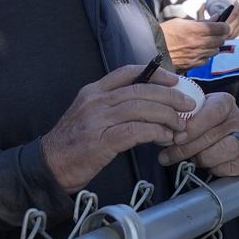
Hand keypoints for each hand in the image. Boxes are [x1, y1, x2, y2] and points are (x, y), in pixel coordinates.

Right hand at [39, 64, 189, 191]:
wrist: (49, 165)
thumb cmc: (73, 143)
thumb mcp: (89, 114)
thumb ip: (113, 105)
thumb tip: (147, 104)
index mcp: (93, 91)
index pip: (129, 72)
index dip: (155, 74)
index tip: (174, 81)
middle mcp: (96, 100)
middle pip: (142, 90)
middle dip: (170, 96)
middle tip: (188, 105)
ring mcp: (98, 119)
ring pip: (142, 108)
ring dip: (167, 116)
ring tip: (180, 126)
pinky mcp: (101, 140)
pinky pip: (136, 131)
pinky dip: (155, 132)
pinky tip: (164, 137)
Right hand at [160, 17, 228, 70]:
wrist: (151, 50)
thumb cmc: (165, 33)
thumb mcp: (182, 22)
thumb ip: (201, 21)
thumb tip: (217, 17)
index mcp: (195, 30)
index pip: (220, 28)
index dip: (224, 26)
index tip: (223, 25)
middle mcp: (198, 43)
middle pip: (220, 40)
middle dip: (220, 35)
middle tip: (215, 33)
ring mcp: (196, 55)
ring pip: (216, 51)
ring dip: (214, 46)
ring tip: (205, 42)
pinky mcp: (193, 65)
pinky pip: (207, 60)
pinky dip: (206, 55)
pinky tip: (198, 51)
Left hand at [160, 91, 238, 177]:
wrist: (219, 133)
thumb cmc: (200, 122)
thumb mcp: (191, 112)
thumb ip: (180, 117)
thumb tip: (161, 130)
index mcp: (224, 102)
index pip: (213, 111)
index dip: (195, 126)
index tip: (177, 137)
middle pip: (214, 135)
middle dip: (187, 148)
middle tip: (167, 155)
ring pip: (226, 150)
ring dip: (202, 158)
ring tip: (190, 160)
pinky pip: (236, 166)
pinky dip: (218, 169)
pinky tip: (206, 166)